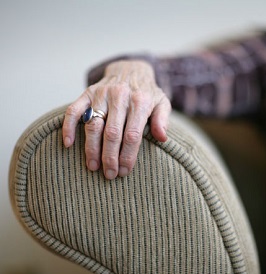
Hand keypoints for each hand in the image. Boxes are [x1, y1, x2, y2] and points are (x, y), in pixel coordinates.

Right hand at [62, 60, 170, 178]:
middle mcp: (119, 96)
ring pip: (93, 125)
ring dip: (91, 148)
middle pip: (112, 133)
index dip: (128, 156)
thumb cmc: (147, 93)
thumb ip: (162, 120)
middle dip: (110, 157)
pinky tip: (68, 144)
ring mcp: (101, 94)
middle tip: (109, 174)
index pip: (132, 135)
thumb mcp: (162, 103)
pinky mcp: (87, 93)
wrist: (130, 70)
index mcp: (140, 101)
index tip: (124, 171)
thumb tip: (162, 138)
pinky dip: (68, 127)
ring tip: (92, 167)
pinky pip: (73, 110)